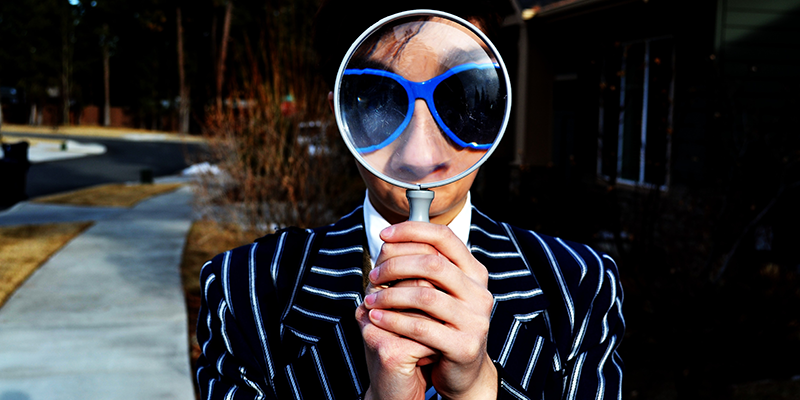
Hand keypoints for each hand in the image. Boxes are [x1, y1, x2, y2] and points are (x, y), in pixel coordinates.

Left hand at [363, 222, 496, 398]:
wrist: (462, 372)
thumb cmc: (443, 325)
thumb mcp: (441, 292)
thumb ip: (426, 267)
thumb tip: (390, 239)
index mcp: (475, 273)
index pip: (444, 237)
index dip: (412, 230)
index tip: (384, 235)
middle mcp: (480, 293)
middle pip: (433, 264)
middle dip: (396, 265)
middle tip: (373, 274)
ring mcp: (476, 320)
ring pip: (425, 296)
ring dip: (390, 295)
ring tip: (369, 300)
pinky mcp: (464, 346)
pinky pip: (421, 328)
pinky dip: (394, 321)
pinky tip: (376, 318)